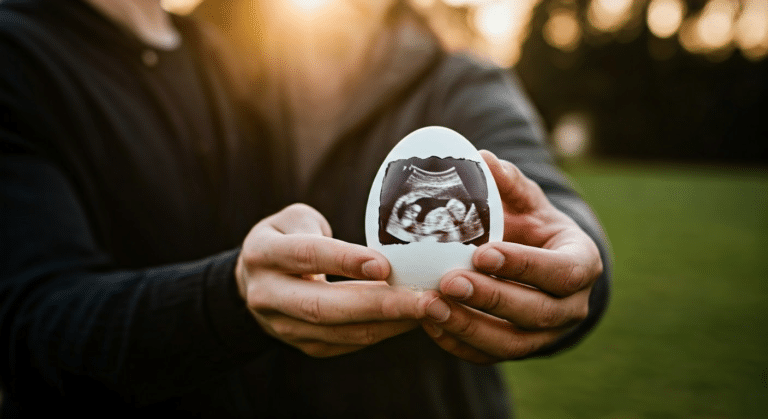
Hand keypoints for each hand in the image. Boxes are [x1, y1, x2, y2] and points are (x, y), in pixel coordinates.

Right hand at [236, 203, 420, 356]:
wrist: (254, 280)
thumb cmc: (287, 238)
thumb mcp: (295, 219)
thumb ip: (326, 226)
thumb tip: (378, 238)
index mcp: (263, 253)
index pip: (306, 256)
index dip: (344, 260)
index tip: (385, 265)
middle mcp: (267, 294)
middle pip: (324, 306)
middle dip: (379, 305)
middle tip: (425, 300)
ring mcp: (282, 326)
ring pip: (339, 331)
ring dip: (388, 323)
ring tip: (429, 310)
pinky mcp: (304, 345)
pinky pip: (347, 343)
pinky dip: (382, 332)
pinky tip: (412, 319)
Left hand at [418, 151, 603, 362]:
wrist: (536, 262)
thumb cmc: (531, 226)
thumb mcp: (528, 201)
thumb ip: (510, 183)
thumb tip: (484, 158)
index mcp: (581, 264)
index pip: (562, 272)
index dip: (524, 266)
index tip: (483, 253)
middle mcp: (571, 307)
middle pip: (536, 312)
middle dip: (491, 298)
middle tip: (449, 281)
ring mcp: (546, 335)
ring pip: (512, 343)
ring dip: (468, 327)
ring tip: (430, 306)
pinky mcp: (518, 349)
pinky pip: (488, 355)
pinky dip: (457, 343)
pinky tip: (429, 323)